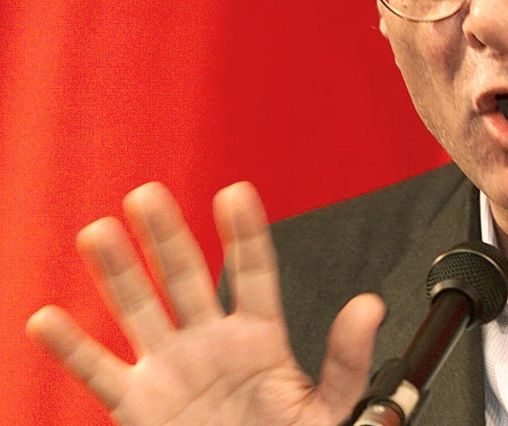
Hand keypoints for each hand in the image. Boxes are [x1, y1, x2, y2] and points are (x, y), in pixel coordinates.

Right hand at [26, 182, 384, 424]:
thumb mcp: (328, 409)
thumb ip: (346, 359)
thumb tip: (371, 305)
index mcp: (260, 338)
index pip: (254, 272)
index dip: (245, 232)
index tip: (236, 192)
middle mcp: (211, 342)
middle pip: (186, 277)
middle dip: (167, 237)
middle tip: (148, 195)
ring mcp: (171, 369)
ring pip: (140, 310)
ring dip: (117, 273)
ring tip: (99, 232)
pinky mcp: (139, 405)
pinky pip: (100, 374)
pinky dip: (72, 349)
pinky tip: (48, 319)